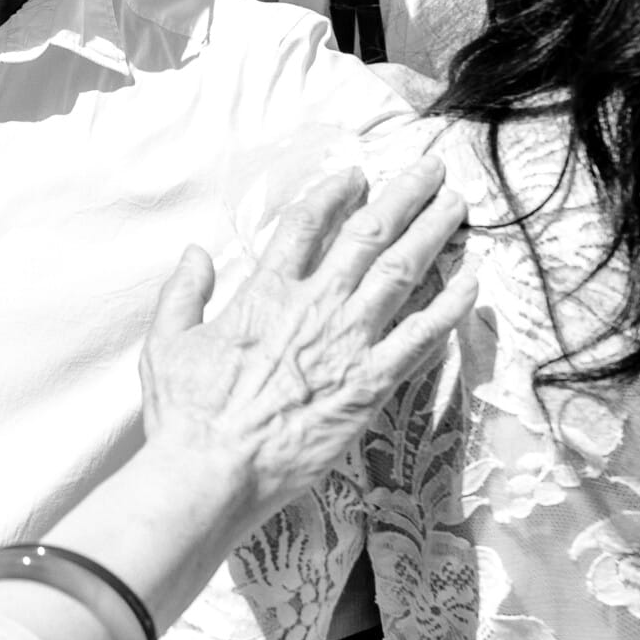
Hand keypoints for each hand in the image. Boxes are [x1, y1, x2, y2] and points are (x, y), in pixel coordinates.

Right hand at [142, 159, 473, 520]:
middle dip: (403, 197)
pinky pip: (422, 337)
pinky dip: (450, 305)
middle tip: (431, 169)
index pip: (307, 224)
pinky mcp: (372, 385)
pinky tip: (472, 279)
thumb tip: (196, 252)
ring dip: (432, 233)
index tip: (356, 175)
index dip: (334, 192)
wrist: (216, 469)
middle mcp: (316, 307)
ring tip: (457, 204)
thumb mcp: (166, 342)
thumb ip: (183, 292)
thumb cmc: (187, 413)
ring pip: (402, 273)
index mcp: (266, 293)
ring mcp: (349, 345)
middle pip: (368, 236)